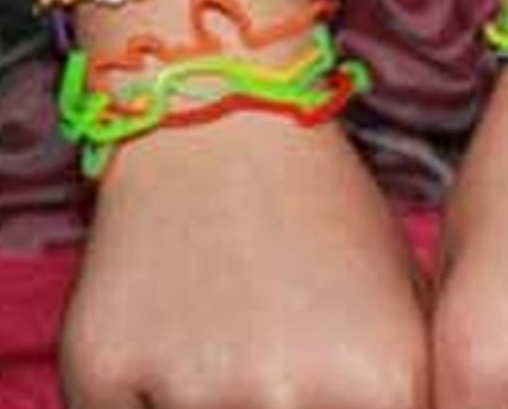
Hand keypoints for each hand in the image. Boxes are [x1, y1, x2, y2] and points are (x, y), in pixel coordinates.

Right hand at [59, 113, 429, 408]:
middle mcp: (292, 392)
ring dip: (215, 407)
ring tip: (229, 346)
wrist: (221, 127)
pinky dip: (147, 404)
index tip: (321, 390)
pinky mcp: (101, 368)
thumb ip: (406, 394)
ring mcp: (193, 383)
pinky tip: (171, 354)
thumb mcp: (404, 305)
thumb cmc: (323, 216)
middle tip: (269, 368)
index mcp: (383, 377)